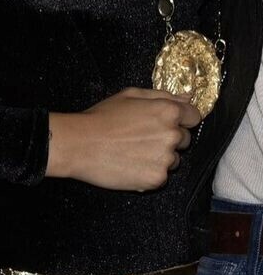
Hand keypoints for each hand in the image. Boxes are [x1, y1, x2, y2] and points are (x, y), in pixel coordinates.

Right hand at [46, 87, 200, 189]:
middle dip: (169, 138)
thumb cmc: (102, 117)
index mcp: (168, 111)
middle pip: (185, 139)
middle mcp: (172, 135)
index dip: (182, 119)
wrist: (80, 144)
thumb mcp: (131, 95)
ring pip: (174, 159)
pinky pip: (161, 176)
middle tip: (142, 138)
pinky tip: (131, 164)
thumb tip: (187, 98)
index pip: (194, 116)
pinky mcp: (156, 179)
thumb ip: (163, 95)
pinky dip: (149, 172)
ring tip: (134, 152)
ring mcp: (166, 159)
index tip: (167, 123)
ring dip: (160, 157)